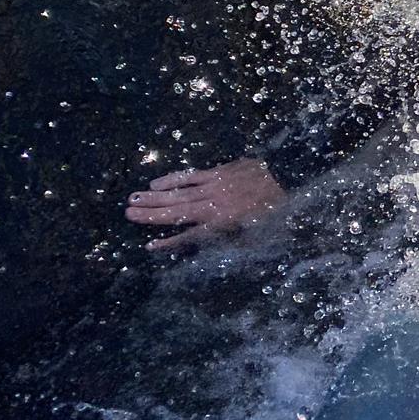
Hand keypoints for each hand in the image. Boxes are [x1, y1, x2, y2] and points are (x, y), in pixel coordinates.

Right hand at [126, 158, 287, 251]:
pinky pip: (190, 176)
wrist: (291, 178)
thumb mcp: (258, 236)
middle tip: (127, 214)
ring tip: (132, 200)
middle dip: (151, 215)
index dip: (170, 242)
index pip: (190, 236)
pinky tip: (156, 184)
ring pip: (179, 194)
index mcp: (224, 224)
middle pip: (177, 212)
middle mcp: (214, 205)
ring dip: (155, 198)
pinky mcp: (219, 172)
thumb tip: (209, 248)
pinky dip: (172, 180)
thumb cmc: (276, 213)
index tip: (150, 246)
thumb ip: (233, 243)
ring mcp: (215, 186)